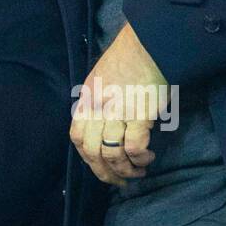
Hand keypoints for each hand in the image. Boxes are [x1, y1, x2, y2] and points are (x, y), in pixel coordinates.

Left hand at [70, 22, 167, 186]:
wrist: (148, 44)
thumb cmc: (128, 59)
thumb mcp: (101, 78)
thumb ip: (98, 101)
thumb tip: (103, 126)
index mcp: (87, 99)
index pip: (77, 136)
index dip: (87, 157)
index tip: (100, 166)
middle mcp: (98, 107)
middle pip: (92, 151)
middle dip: (105, 173)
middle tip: (120, 181)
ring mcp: (118, 110)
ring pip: (111, 153)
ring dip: (125, 170)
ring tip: (138, 171)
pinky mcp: (140, 113)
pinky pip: (134, 146)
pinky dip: (139, 157)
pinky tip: (147, 157)